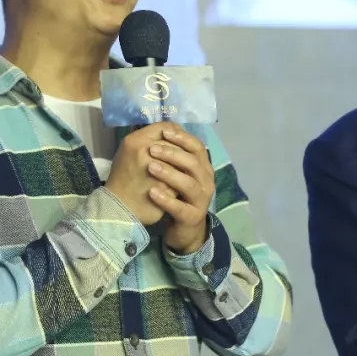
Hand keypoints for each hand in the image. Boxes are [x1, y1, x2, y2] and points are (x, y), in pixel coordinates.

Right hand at [104, 123, 178, 225]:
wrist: (119, 206)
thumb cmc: (123, 177)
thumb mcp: (127, 152)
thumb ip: (145, 139)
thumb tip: (165, 129)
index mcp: (135, 141)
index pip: (164, 127)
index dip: (175, 132)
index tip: (178, 138)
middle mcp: (145, 152)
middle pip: (175, 143)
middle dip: (181, 149)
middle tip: (184, 155)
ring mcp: (157, 170)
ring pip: (181, 160)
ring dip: (184, 163)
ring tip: (182, 168)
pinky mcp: (166, 188)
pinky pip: (182, 178)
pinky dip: (183, 178)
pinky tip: (181, 181)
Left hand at [146, 127, 214, 254]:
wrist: (183, 227)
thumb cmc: (178, 194)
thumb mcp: (178, 172)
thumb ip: (173, 154)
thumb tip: (160, 128)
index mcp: (203, 167)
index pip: (197, 146)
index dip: (182, 137)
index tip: (164, 131)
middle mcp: (206, 182)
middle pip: (193, 162)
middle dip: (172, 153)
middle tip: (151, 149)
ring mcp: (201, 200)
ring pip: (188, 184)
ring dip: (169, 173)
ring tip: (150, 167)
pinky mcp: (192, 217)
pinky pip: (179, 207)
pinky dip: (165, 199)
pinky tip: (151, 192)